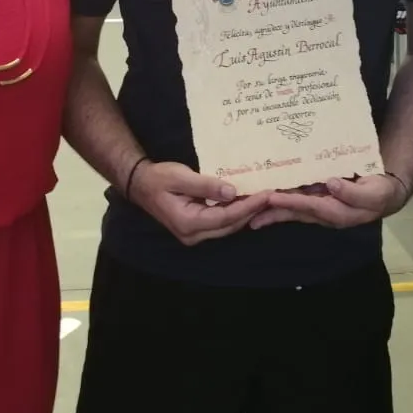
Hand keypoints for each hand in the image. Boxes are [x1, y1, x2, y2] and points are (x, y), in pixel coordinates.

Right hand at [130, 160, 272, 245]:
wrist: (141, 184)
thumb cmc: (159, 178)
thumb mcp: (181, 177)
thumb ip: (206, 186)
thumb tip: (232, 192)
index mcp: (188, 223)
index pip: (225, 217)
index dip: (247, 207)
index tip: (266, 195)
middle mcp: (193, 235)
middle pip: (229, 226)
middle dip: (252, 211)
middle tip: (271, 195)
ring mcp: (194, 234)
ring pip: (227, 227)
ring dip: (245, 213)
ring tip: (263, 198)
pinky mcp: (197, 229)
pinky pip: (221, 223)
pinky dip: (235, 213)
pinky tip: (246, 201)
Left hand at [249, 173, 407, 230]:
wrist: (384, 194)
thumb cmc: (379, 192)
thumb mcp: (374, 193)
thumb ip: (353, 193)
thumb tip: (331, 184)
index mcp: (337, 213)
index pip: (309, 206)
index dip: (290, 201)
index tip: (271, 197)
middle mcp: (324, 214)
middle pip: (294, 213)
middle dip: (271, 213)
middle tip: (248, 212)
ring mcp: (320, 208)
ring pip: (292, 211)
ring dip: (271, 212)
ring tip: (249, 213)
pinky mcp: (318, 202)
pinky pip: (296, 204)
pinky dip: (281, 204)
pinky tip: (266, 201)